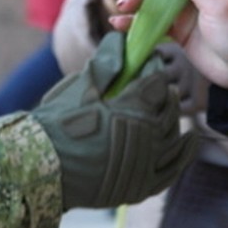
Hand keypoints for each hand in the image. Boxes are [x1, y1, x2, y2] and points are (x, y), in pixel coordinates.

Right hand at [32, 32, 197, 209]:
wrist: (40, 167)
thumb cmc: (57, 123)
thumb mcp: (81, 86)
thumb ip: (107, 62)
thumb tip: (122, 39)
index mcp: (132, 111)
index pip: (156, 83)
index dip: (153, 70)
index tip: (148, 62)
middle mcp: (145, 140)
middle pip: (168, 110)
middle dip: (163, 93)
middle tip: (155, 82)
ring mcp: (144, 166)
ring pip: (172, 138)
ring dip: (173, 119)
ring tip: (169, 105)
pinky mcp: (140, 188)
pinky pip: (171, 170)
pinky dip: (182, 154)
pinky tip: (188, 139)